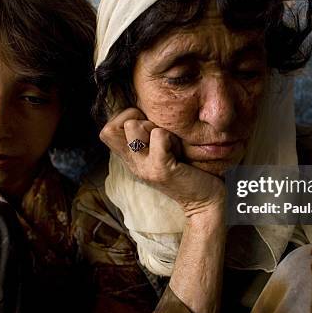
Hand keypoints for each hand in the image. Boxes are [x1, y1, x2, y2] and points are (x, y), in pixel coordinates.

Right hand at [99, 108, 225, 215]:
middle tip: (160, 136)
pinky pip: (159, 136)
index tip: (148, 127)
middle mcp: (133, 164)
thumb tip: (146, 109)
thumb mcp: (161, 152)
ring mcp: (145, 168)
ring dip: (156, 127)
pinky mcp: (161, 170)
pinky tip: (179, 151)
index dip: (124, 119)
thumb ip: (149, 136)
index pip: (106, 130)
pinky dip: (171, 137)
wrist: (205, 203)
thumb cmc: (188, 171)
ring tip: (171, 144)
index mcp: (131, 159)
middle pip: (111, 128)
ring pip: (134, 126)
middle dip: (138, 120)